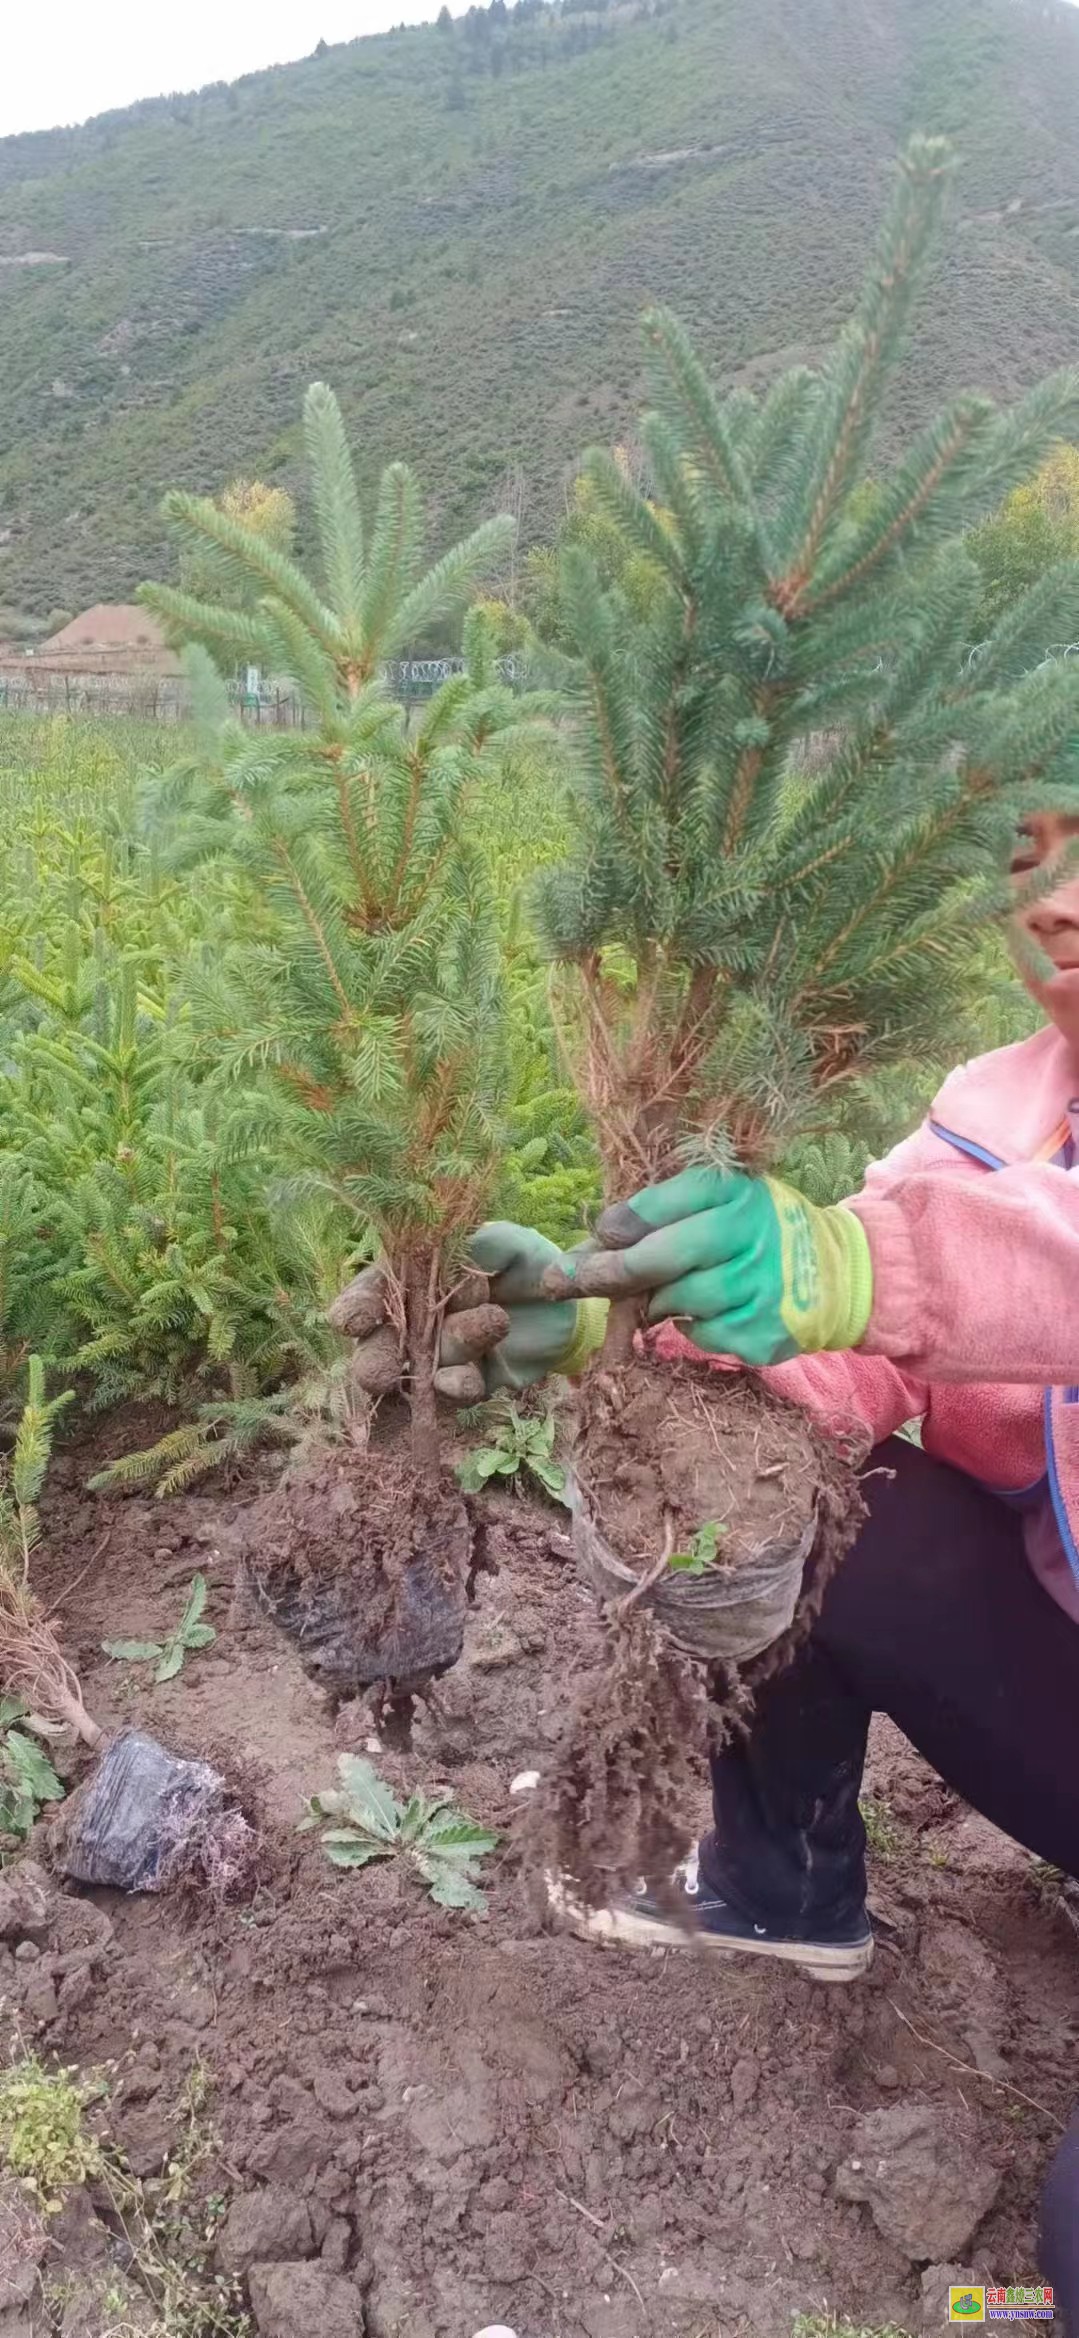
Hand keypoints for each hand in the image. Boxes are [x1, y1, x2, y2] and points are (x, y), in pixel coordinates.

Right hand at [329, 1225, 604, 1402]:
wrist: (567, 1308)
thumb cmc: (526, 1264)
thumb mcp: (511, 1244)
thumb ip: (488, 1243)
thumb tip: (470, 1245)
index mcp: (410, 1277)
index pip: (371, 1291)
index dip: (357, 1306)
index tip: (354, 1320)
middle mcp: (415, 1320)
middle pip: (378, 1346)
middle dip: (374, 1362)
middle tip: (378, 1375)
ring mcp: (439, 1355)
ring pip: (417, 1370)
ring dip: (433, 1363)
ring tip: (485, 1327)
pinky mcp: (468, 1381)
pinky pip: (453, 1391)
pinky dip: (456, 1388)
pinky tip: (466, 1382)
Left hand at [549, 1165, 872, 1365]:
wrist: (839, 1273)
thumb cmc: (762, 1230)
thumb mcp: (725, 1200)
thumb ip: (665, 1210)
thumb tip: (599, 1235)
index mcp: (735, 1194)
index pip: (663, 1205)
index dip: (620, 1225)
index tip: (594, 1236)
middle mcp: (750, 1237)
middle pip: (658, 1259)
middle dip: (605, 1273)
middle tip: (560, 1282)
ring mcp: (759, 1290)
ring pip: (674, 1302)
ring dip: (656, 1302)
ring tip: (671, 1291)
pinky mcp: (763, 1334)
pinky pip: (701, 1335)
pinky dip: (692, 1326)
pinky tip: (711, 1310)